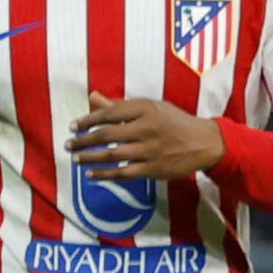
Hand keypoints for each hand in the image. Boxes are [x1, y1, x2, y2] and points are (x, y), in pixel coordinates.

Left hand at [67, 91, 223, 180]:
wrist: (204, 143)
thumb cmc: (176, 122)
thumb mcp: (152, 107)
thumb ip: (121, 105)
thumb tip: (93, 97)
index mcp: (145, 109)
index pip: (109, 113)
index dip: (88, 120)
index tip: (73, 126)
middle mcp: (146, 128)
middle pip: (107, 134)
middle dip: (84, 139)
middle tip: (68, 144)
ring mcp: (150, 150)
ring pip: (112, 154)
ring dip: (89, 157)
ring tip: (75, 158)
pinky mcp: (153, 169)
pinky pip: (123, 173)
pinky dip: (105, 174)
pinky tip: (91, 174)